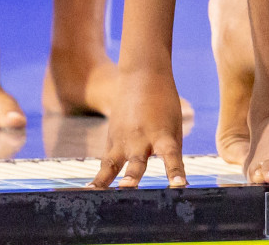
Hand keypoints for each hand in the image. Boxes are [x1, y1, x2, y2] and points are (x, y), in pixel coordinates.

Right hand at [90, 70, 186, 187]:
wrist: (142, 75)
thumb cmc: (164, 104)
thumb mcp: (173, 127)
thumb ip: (172, 155)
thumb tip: (177, 185)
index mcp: (163, 135)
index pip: (171, 156)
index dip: (175, 172)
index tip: (180, 186)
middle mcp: (141, 139)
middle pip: (137, 161)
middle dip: (132, 177)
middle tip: (128, 187)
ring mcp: (123, 140)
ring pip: (112, 164)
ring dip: (105, 181)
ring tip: (94, 194)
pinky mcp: (111, 141)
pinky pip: (105, 163)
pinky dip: (99, 179)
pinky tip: (88, 193)